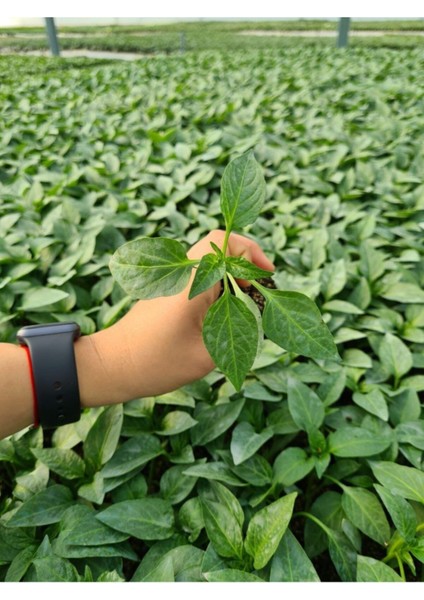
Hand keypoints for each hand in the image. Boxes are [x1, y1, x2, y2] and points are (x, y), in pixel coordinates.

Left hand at [77, 230, 274, 406]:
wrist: (111, 365)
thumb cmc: (155, 363)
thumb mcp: (205, 357)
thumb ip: (237, 337)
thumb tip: (257, 324)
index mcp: (191, 282)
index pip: (224, 243)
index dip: (251, 251)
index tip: (267, 275)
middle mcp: (180, 274)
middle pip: (218, 249)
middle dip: (244, 264)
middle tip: (258, 290)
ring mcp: (170, 281)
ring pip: (209, 263)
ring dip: (230, 275)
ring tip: (246, 300)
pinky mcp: (166, 291)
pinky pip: (197, 277)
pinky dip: (216, 285)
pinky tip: (224, 309)